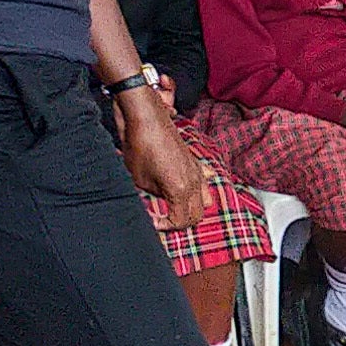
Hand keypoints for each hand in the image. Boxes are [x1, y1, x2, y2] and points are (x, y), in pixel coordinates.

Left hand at [119, 93, 210, 226]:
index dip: (165, 226)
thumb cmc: (140, 146)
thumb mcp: (139, 180)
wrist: (145, 118)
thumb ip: (154, 196)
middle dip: (180, 222)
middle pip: (197, 215)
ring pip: (206, 201)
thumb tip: (158, 201)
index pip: (181, 221)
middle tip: (162, 220)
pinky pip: (204, 183)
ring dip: (192, 209)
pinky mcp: (194, 161)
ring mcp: (198, 171)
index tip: (152, 222)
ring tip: (175, 208)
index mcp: (181, 189)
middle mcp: (195, 182)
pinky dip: (197, 191)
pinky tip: (185, 189)